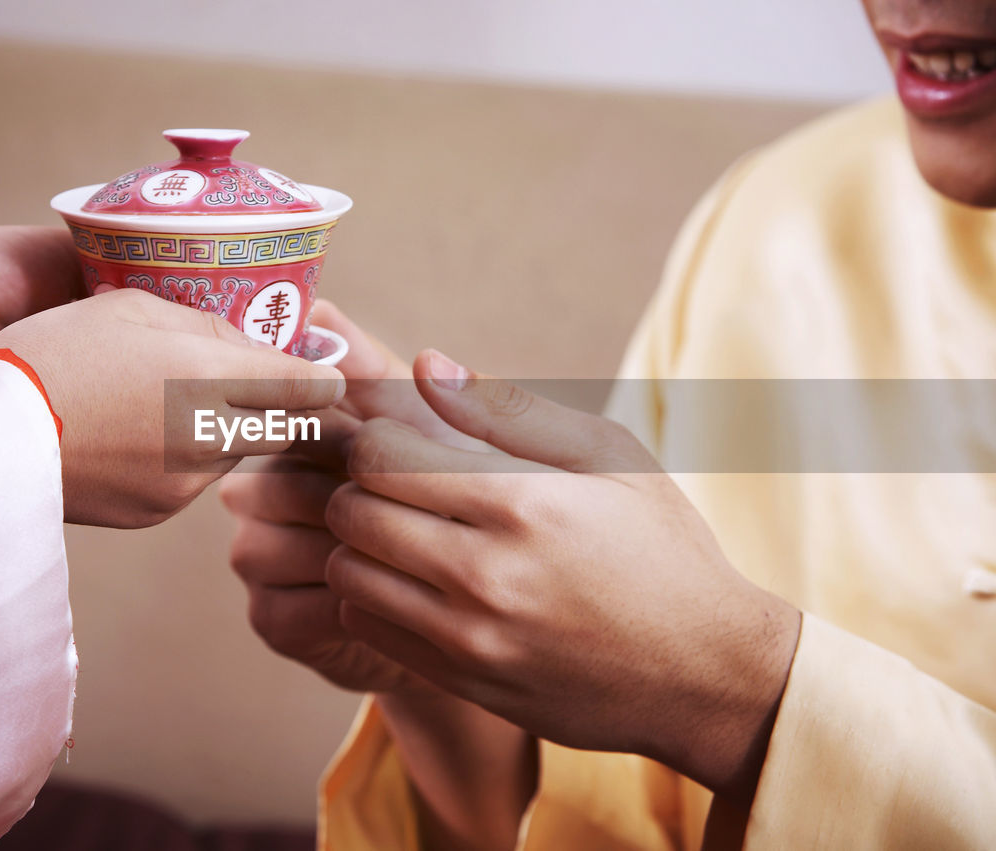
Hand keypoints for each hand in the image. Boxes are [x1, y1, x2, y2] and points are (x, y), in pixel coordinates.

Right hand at [0, 288, 343, 527]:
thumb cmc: (52, 354)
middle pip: (284, 429)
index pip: (304, 388)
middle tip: (272, 384)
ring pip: (237, 453)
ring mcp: (185, 484)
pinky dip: (189, 457)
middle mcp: (209, 438)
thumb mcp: (130, 310)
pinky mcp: (157, 512)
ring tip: (183, 401)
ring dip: (231, 429)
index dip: (323, 377)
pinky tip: (145, 434)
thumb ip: (205, 325)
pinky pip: (195, 480)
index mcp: (207, 379)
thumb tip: (250, 343)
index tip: (329, 371)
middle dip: (286, 406)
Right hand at [221, 301, 434, 692]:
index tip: (394, 453)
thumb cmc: (451, 500)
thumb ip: (369, 370)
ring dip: (342, 557)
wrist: (472, 602)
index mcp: (291, 437)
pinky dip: (339, 607)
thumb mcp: (419, 429)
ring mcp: (259, 557)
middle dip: (347, 501)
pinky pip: (284, 609)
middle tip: (416, 514)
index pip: (287, 425)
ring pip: (272, 548)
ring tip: (410, 560)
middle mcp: (258, 493)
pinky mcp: (270, 618)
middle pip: (275, 488)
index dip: (344, 439)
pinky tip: (390, 602)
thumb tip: (319, 308)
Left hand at [324, 349, 800, 804]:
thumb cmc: (660, 548)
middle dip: (357, 487)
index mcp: (523, 503)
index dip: (375, 439)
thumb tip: (423, 363)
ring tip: (402, 532)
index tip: (401, 442)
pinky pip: (365, 628)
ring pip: (347, 574)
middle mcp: (488, 574)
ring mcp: (472, 638)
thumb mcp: (609, 455)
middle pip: (352, 514)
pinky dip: (368, 598)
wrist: (706, 674)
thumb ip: (508, 409)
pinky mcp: (463, 681)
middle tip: (393, 486)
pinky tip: (411, 583)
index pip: (380, 457)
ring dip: (358, 543)